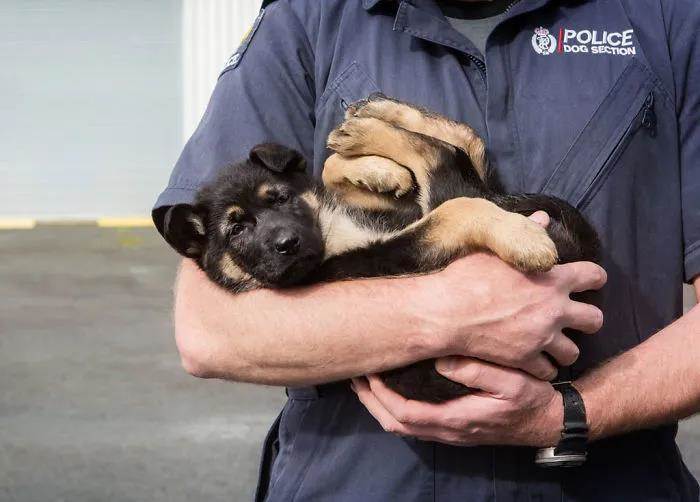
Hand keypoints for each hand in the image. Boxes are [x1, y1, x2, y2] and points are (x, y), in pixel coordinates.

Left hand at [352, 357, 562, 446]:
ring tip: (366, 383)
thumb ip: (477, 371)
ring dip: (380, 406)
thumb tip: (442, 361)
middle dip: (371, 402)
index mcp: (457, 419)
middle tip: (355, 376)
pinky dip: (396, 409)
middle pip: (395, 424)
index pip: (406, 412)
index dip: (382, 395)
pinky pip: (415, 424)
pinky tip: (392, 392)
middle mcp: (448, 431)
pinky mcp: (454, 429)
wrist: (549, 422)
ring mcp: (450, 433)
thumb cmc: (533, 400)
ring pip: (403, 427)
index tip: (369, 373)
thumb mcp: (512, 381)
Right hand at [421, 212, 606, 379]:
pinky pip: (547, 372)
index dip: (594, 278)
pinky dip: (542, 368)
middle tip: (574, 318)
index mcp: (552, 278)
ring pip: (573, 352)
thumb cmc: (467, 276)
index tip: (589, 282)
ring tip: (554, 345)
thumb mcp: (497, 249)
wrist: (446, 312)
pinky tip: (534, 361)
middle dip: (588, 319)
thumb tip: (542, 219)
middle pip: (595, 320)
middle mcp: (554, 309)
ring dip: (565, 348)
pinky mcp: (525, 359)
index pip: (594, 276)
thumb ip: (525, 234)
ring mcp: (541, 337)